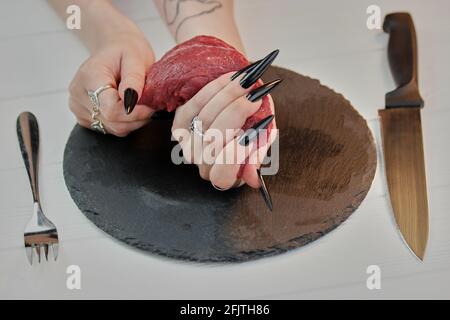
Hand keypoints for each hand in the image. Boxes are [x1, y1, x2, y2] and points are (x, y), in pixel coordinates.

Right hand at [68, 28, 154, 136]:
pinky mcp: (85, 117)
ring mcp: (79, 108)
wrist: (114, 49)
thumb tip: (131, 102)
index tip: (151, 106)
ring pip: (114, 128)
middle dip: (137, 117)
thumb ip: (133, 79)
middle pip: (112, 122)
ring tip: (139, 102)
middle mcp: (78, 95)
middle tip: (150, 103)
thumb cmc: (126, 50)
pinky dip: (125, 122)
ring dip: (133, 121)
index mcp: (88, 77)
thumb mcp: (135, 58)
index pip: (111, 109)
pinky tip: (129, 107)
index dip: (136, 112)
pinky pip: (111, 129)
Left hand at [171, 72, 278, 189]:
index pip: (222, 175)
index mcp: (224, 176)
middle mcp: (202, 164)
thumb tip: (252, 178)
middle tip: (254, 96)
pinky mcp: (179, 123)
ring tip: (247, 81)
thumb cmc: (254, 130)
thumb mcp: (263, 141)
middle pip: (213, 140)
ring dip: (228, 96)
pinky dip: (215, 89)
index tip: (249, 135)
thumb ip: (258, 155)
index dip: (233, 156)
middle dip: (235, 114)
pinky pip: (196, 104)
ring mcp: (188, 145)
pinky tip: (231, 77)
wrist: (240, 110)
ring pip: (205, 119)